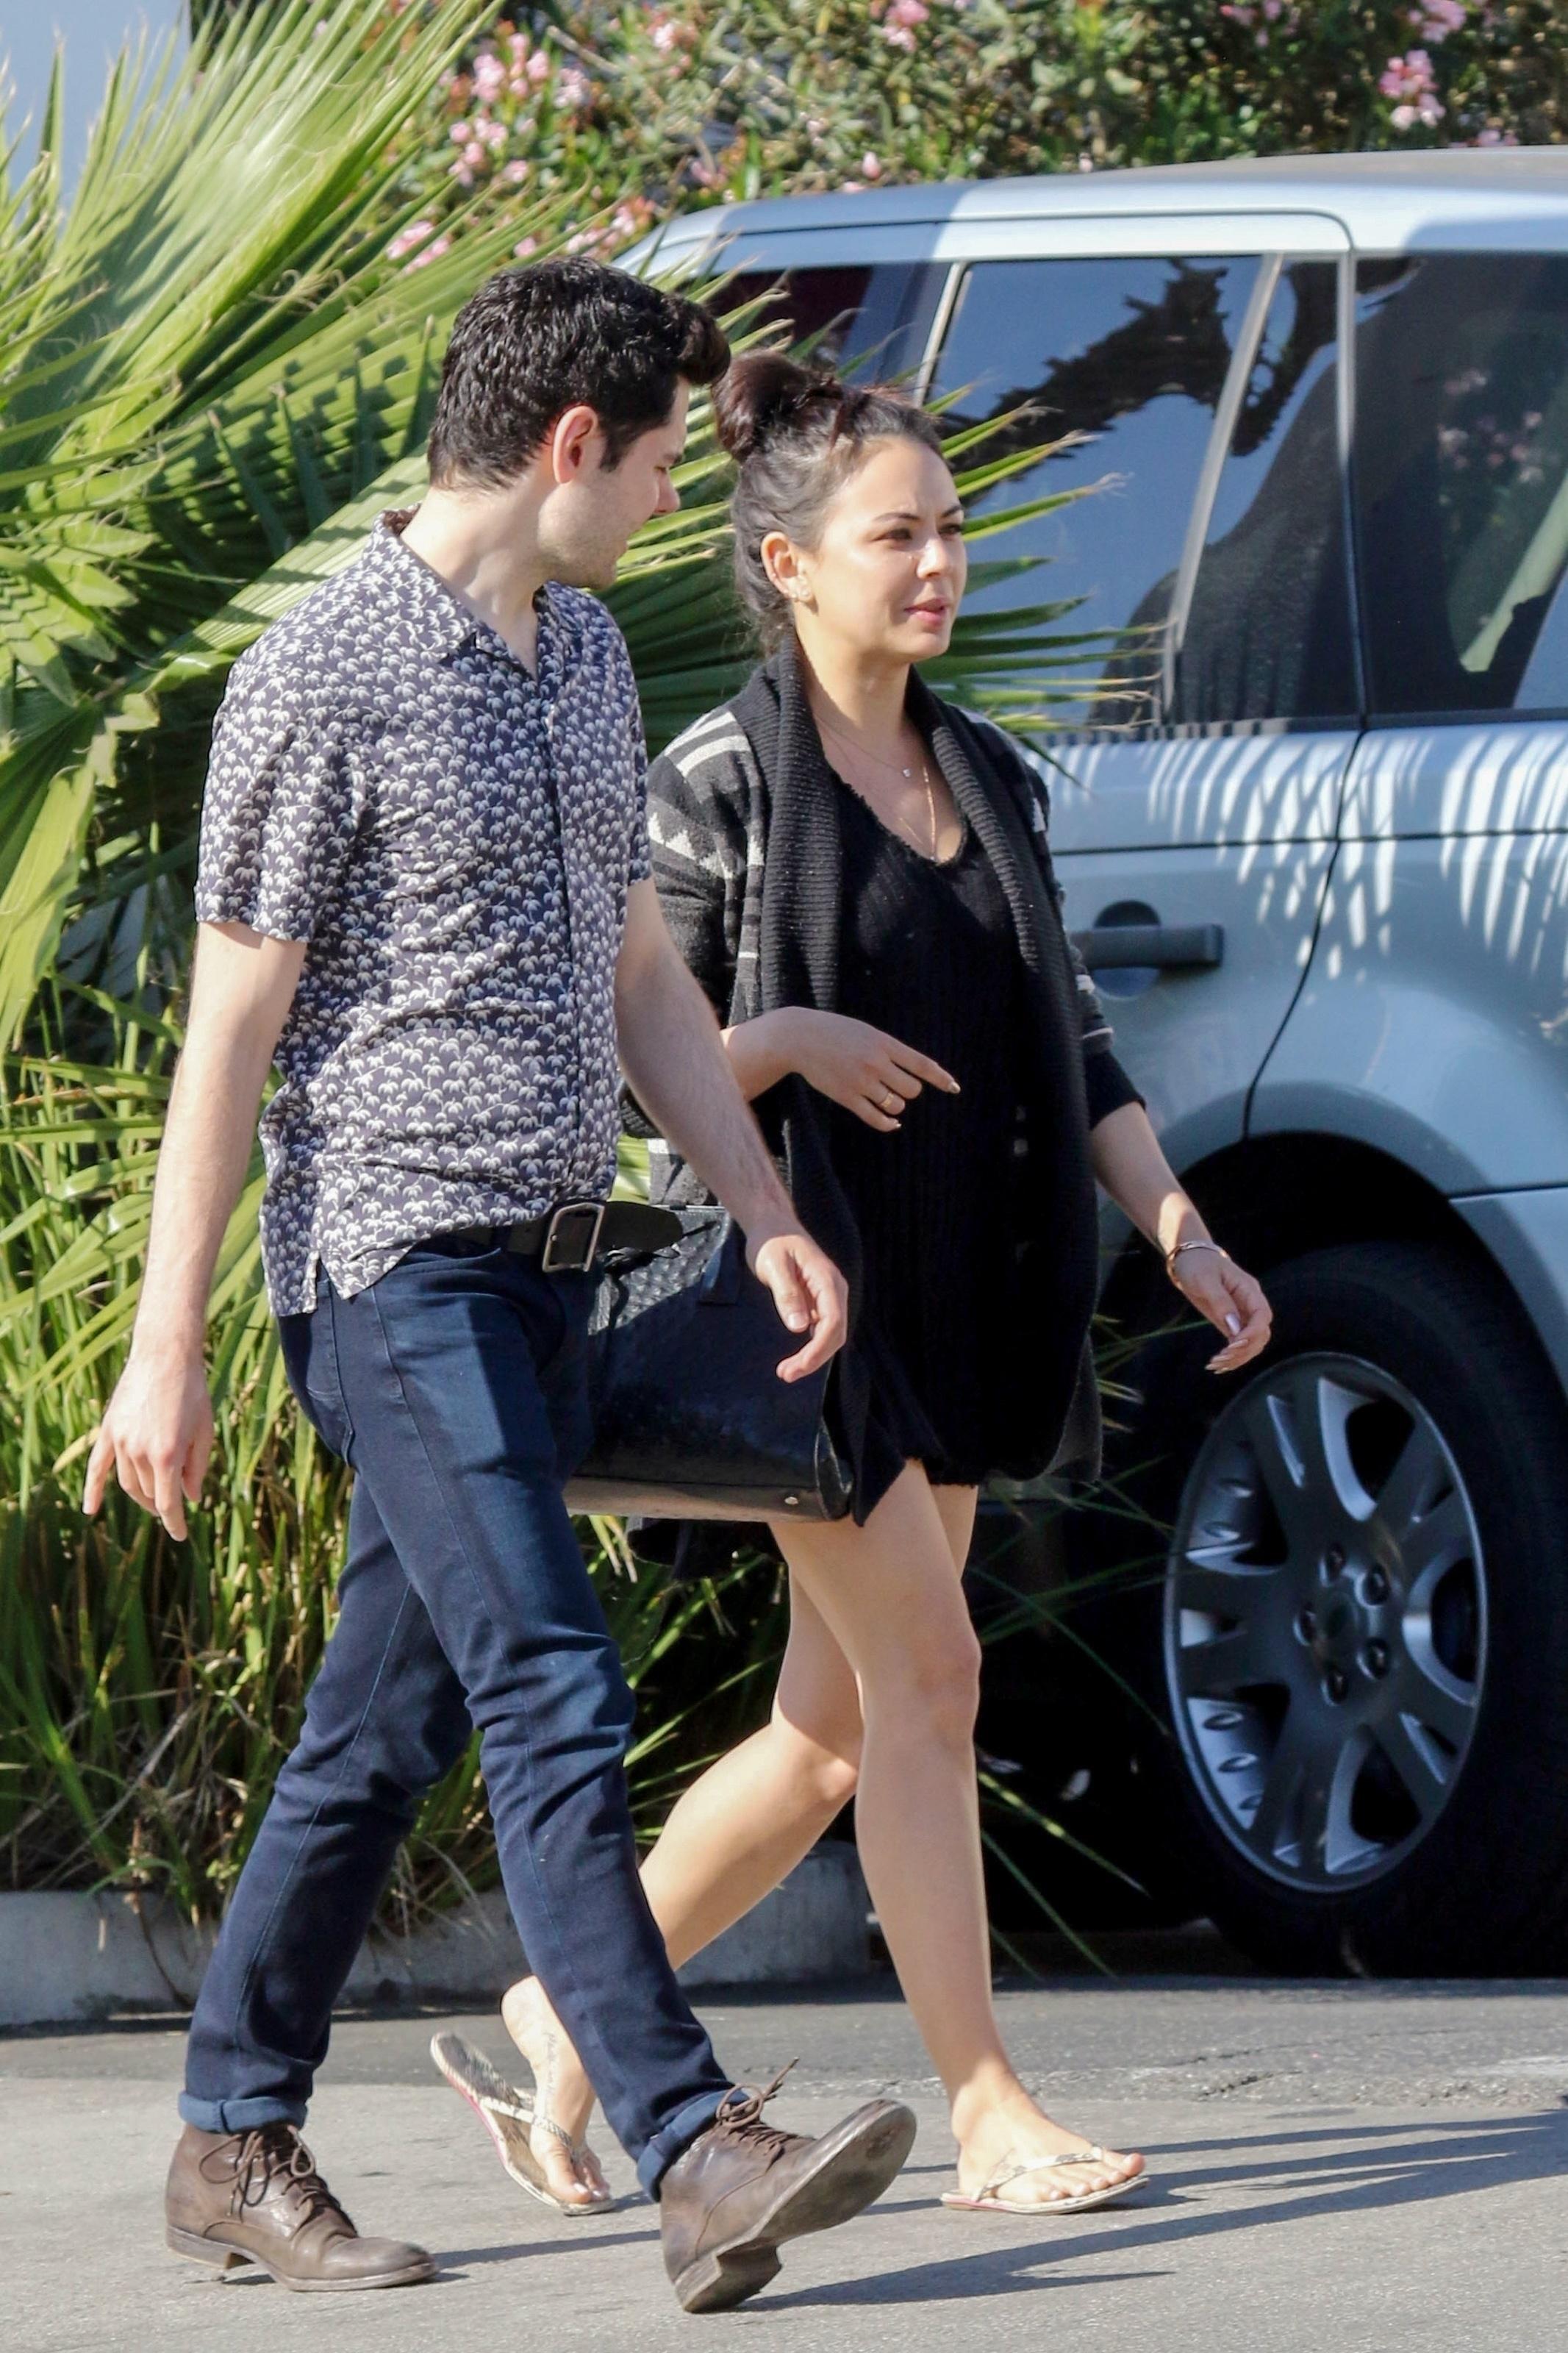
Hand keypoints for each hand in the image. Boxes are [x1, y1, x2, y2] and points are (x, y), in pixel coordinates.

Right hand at [82, 1344, 214, 1540]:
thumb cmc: (193, 1392)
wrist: (165, 1355)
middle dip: (161, 1505)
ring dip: (140, 1495)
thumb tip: (190, 1498)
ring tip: (152, 1500)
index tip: (180, 1535)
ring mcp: (120, 1442)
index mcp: (168, 1455)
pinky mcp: (108, 1430)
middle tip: (172, 1506)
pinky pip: (96, 1466)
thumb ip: (197, 1468)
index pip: (169, 1503)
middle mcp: (140, 1452)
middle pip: (148, 1493)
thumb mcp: (204, 1432)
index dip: (175, 1522)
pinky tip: (90, 1510)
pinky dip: (92, 1489)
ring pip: (126, 1482)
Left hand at [748, 1229, 849, 1382]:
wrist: (772, 1225)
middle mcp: (834, 1291)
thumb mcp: (774, 1264)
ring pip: (830, 1335)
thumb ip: (787, 1294)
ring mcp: (828, 1297)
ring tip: (787, 1371)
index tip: (795, 1368)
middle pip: (835, 1334)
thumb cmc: (772, 1241)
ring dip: (813, 1356)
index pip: (832, 1323)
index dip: (817, 1350)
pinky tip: (795, 1358)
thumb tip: (799, 1327)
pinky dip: (811, 1347)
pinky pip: (822, 1329)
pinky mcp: (818, 1301)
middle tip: (785, 1374)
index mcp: (827, 1281)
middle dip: (814, 1358)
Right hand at [789, 1010, 958, 1131]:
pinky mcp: (847, 1097)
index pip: (921, 1064)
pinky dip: (889, 1123)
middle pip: (912, 1090)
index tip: (955, 1088)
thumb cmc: (835, 1033)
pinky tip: (892, 1122)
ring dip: (895, 1104)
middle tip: (895, 1084)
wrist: (799, 1038)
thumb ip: (889, 1050)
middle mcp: (875, 1063)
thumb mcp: (866, 1032)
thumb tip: (914, 1074)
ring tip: (881, 1094)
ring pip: (896, 1105)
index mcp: (883, 1043)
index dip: (941, 1078)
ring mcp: (861, 1082)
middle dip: (908, 1091)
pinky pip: (877, 1118)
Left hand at [1169, 1244, 1272, 1373]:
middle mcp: (1250, 1303)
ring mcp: (1242, 1314)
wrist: (1189, 1258)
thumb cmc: (1197, 1264)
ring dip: (1238, 1357)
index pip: (1262, 1316)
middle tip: (1220, 1359)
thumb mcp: (1205, 1280)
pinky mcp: (1231, 1321)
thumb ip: (1221, 1302)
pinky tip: (1217, 1365)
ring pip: (1252, 1342)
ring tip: (1215, 1364)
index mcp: (1249, 1290)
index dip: (1252, 1333)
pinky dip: (1231, 1356)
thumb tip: (1235, 1330)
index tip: (1233, 1344)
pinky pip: (1239, 1343)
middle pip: (1261, 1334)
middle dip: (1244, 1350)